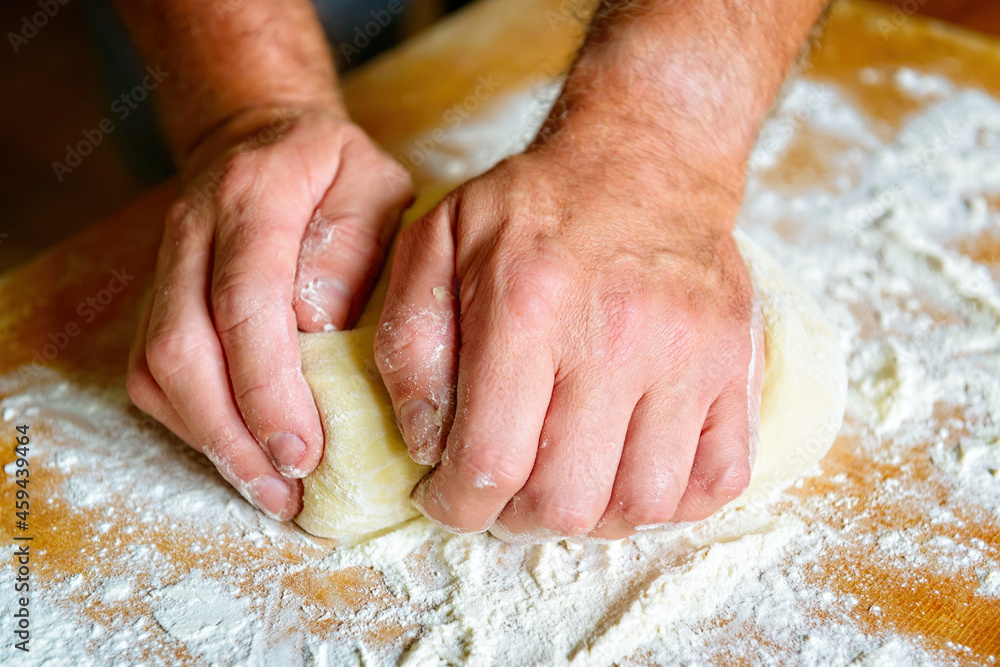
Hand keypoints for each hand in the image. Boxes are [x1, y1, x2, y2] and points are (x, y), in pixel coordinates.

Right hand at [127, 106, 411, 518]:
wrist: (260, 135)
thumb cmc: (335, 171)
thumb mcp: (377, 187)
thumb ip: (357, 252)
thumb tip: (322, 333)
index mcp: (254, 195)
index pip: (246, 299)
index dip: (268, 385)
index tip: (304, 451)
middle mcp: (191, 229)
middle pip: (183, 346)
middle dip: (233, 431)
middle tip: (288, 489)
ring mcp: (163, 263)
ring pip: (157, 368)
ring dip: (211, 440)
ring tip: (270, 491)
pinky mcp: (156, 295)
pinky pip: (150, 373)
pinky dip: (191, 424)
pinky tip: (240, 454)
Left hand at [375, 122, 762, 540]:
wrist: (645, 160)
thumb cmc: (533, 208)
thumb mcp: (438, 242)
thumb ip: (411, 343)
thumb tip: (427, 444)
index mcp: (528, 307)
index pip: (491, 462)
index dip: (458, 507)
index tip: (449, 499)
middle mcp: (615, 337)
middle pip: (567, 501)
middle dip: (519, 518)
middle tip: (506, 489)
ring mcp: (689, 354)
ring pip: (642, 505)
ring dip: (594, 515)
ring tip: (568, 476)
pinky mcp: (737, 363)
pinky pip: (718, 479)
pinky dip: (672, 499)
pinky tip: (631, 466)